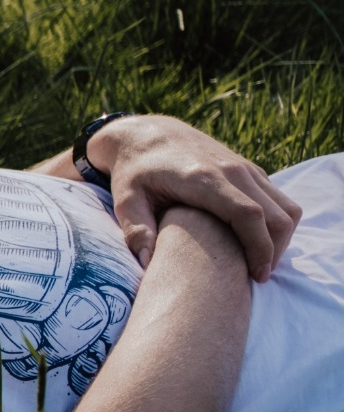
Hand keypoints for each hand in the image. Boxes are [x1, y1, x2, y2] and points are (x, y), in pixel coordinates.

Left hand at [95, 116, 301, 279]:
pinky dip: (277, 223)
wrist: (144, 135)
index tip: (256, 276)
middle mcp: (232, 170)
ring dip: (280, 238)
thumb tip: (146, 265)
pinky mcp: (249, 169)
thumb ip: (136, 231)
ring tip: (259, 263)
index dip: (259, 249)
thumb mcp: (125, 201)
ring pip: (286, 207)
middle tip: (257, 277)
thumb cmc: (133, 171)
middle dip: (274, 250)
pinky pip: (279, 199)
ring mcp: (244, 167)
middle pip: (277, 215)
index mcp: (203, 178)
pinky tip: (256, 243)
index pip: (249, 215)